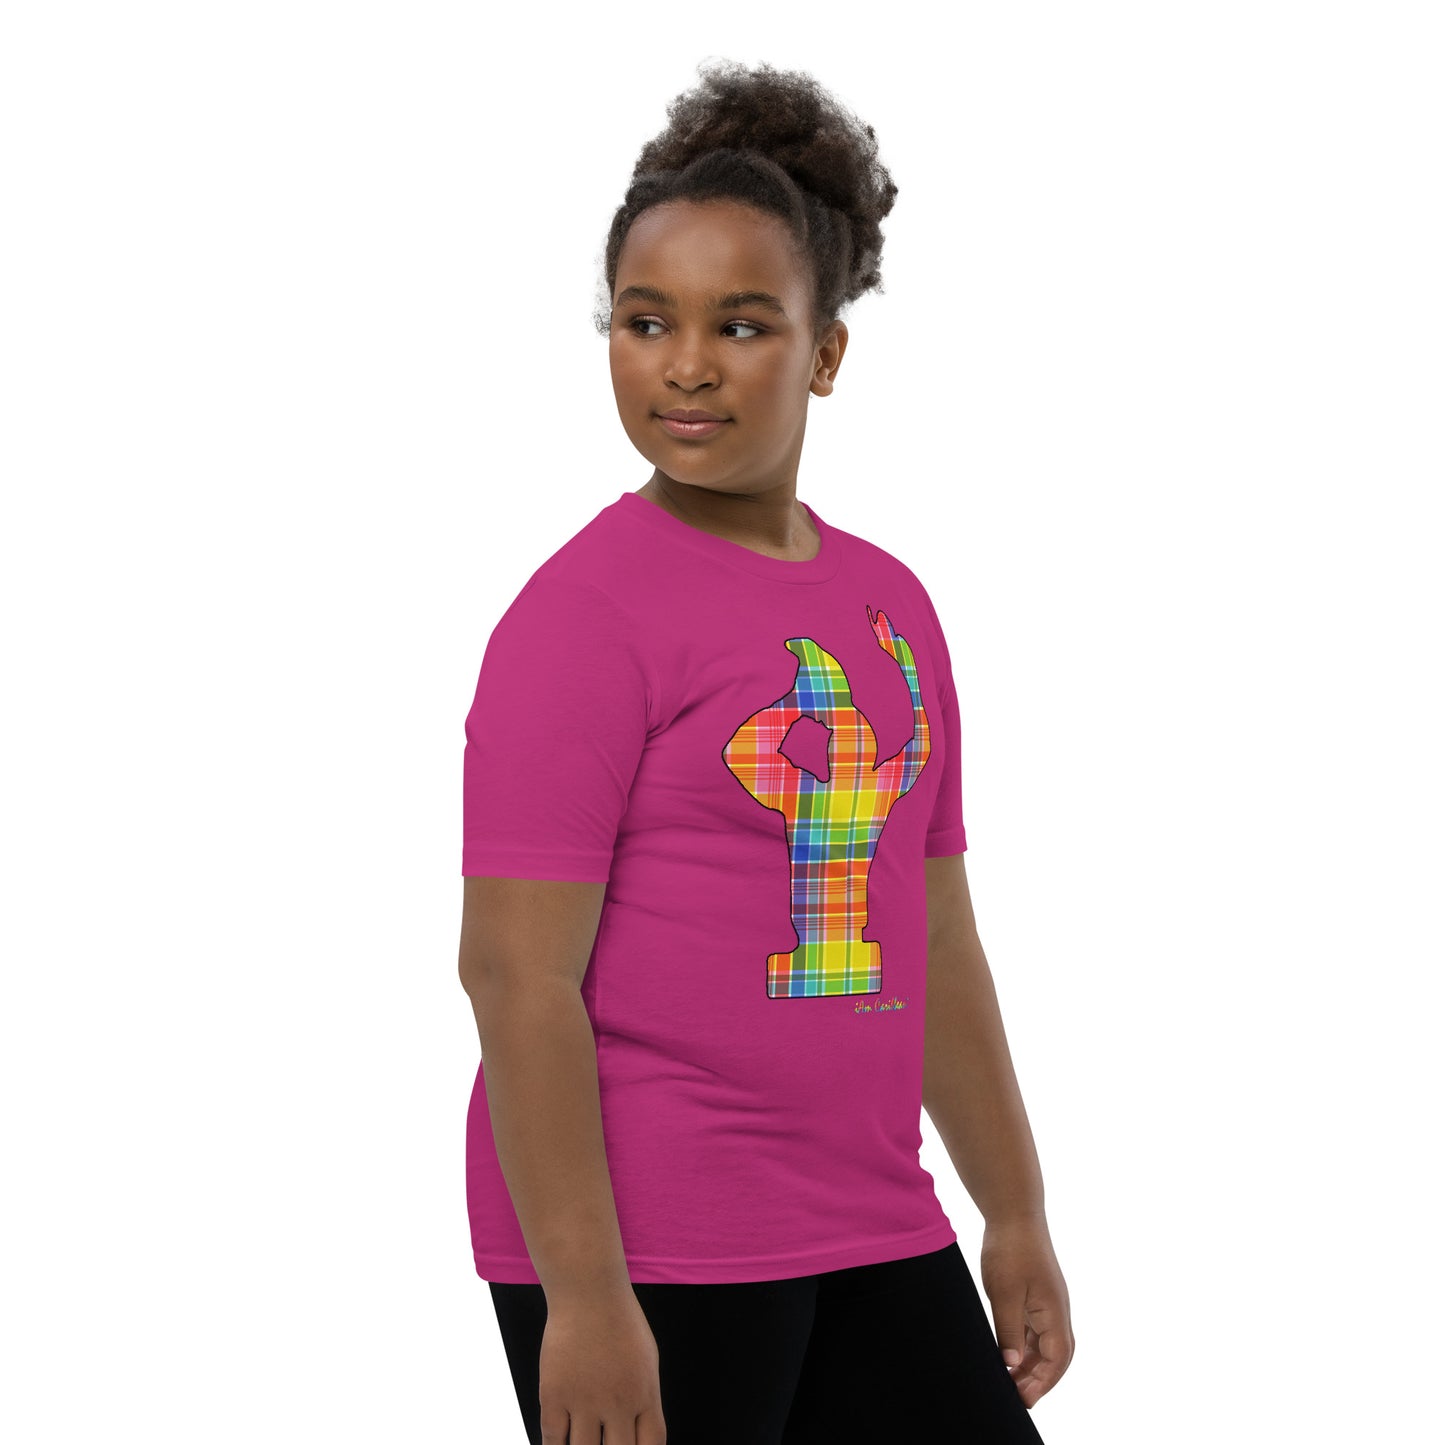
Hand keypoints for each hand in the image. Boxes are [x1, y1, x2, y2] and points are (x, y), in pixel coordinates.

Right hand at [538, 1288, 666, 1443]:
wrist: (588, 1292)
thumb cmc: (620, 1324)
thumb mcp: (646, 1360)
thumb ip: (645, 1401)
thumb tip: (639, 1437)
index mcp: (645, 1394)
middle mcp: (617, 1403)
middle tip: (606, 1442)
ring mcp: (584, 1400)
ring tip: (584, 1441)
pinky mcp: (554, 1395)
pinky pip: (552, 1440)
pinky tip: (561, 1443)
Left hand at [979, 1214, 1074, 1408]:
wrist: (1014, 1213)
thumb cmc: (1010, 1250)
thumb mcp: (1004, 1293)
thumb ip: (1008, 1329)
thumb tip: (1011, 1364)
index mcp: (1054, 1311)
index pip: (1057, 1358)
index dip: (1043, 1382)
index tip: (1025, 1400)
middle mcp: (1055, 1310)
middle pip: (1056, 1355)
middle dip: (1040, 1379)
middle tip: (1017, 1397)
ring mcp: (1046, 1302)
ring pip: (1044, 1343)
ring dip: (1031, 1363)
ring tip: (1009, 1381)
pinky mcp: (1035, 1294)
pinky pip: (1034, 1329)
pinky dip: (1024, 1345)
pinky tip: (1008, 1353)